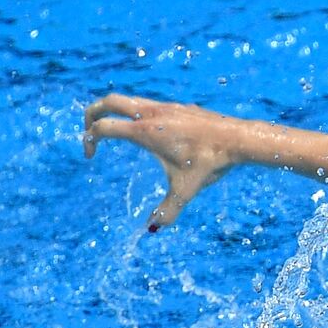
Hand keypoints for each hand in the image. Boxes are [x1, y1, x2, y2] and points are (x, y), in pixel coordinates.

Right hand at [84, 94, 241, 229]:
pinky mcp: (180, 107)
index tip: (90, 157)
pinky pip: (151, 104)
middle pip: (109, 101)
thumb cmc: (209, 162)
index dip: (89, 140)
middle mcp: (152, 114)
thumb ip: (167, 210)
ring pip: (131, 99)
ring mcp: (167, 107)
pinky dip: (139, 112)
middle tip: (89, 130)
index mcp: (145, 132)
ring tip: (116, 131)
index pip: (102, 127)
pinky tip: (150, 133)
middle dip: (92, 113)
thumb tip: (154, 228)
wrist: (238, 138)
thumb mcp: (185, 190)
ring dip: (116, 111)